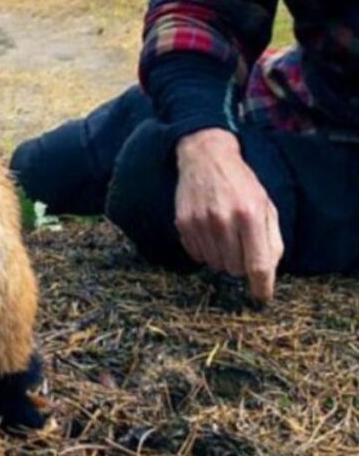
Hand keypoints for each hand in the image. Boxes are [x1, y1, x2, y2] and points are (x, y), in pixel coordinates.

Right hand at [174, 128, 283, 303]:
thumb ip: (272, 240)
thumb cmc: (241, 183)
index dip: (261, 287)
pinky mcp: (183, 223)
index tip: (262, 297)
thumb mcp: (266, 205)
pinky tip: (209, 233)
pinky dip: (205, 251)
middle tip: (241, 246)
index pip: (258, 265)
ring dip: (223, 258)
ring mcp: (200, 222)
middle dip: (242, 265)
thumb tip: (268, 272)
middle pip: (235, 269)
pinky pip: (196, 255)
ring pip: (215, 264)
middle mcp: (223, 219)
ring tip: (225, 236)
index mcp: (250, 215)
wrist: (205, 158)